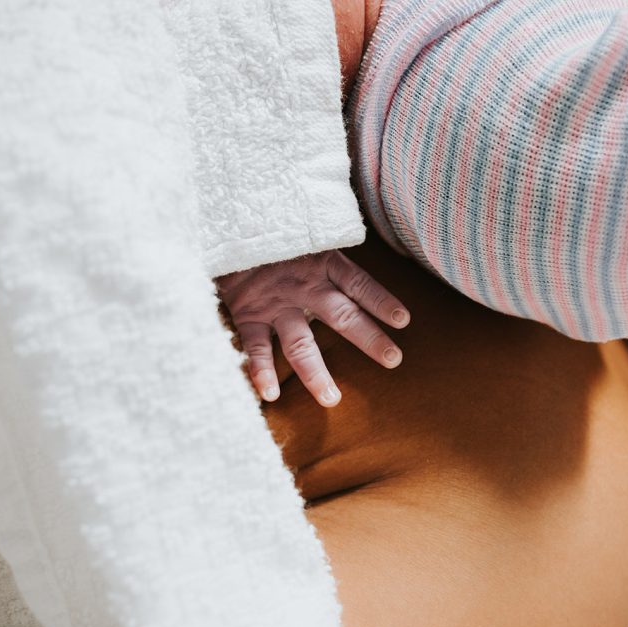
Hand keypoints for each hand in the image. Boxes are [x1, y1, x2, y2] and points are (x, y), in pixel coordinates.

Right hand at [216, 250, 409, 406]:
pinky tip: (272, 394)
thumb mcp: (308, 235)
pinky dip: (262, 370)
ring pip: (300, 343)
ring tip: (331, 399)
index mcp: (322, 263)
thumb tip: (358, 271)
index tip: (403, 321)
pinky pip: (257, 347)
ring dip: (316, 373)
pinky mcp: (249, 313)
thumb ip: (331, 256)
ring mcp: (276, 302)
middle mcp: (303, 285)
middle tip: (392, 360)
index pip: (359, 284)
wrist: (225, 225)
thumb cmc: (274, 235)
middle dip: (368, 338)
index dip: (381, 301)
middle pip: (341, 315)